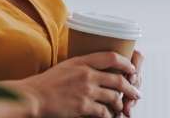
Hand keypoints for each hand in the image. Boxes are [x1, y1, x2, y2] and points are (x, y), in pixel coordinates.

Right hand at [0, 51, 141, 117]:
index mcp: (82, 61)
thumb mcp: (66, 65)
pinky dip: (109, 115)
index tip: (132, 69)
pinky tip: (109, 116)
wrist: (33, 97)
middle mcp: (86, 74)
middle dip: (130, 87)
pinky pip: (104, 112)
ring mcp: (85, 91)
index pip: (112, 57)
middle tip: (136, 92)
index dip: (126, 63)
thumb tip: (97, 66)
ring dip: (120, 103)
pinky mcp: (83, 107)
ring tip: (122, 106)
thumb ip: (82, 64)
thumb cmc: (46, 83)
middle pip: (118, 79)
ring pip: (113, 97)